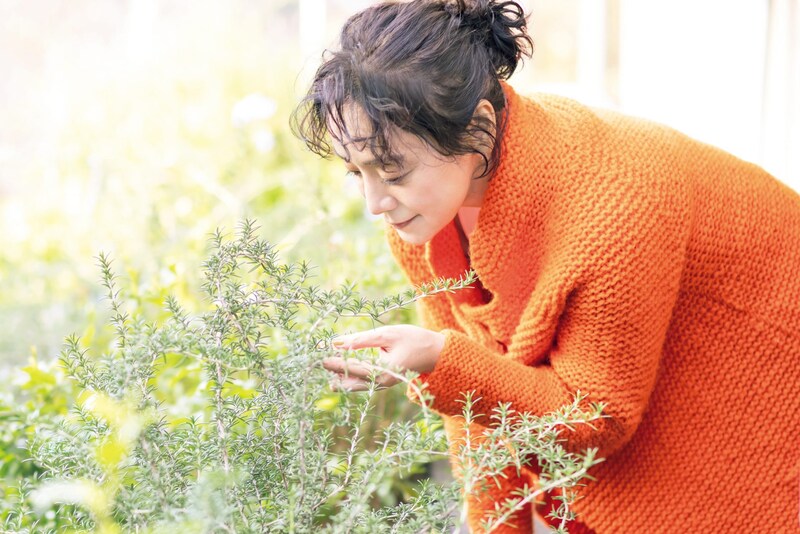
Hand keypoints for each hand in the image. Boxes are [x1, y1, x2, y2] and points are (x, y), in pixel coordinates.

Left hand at [322, 325, 444, 391]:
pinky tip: (340, 371)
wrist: (436, 354)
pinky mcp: (383, 381)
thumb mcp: (387, 335)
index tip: (320, 356)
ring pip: (355, 384)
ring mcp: (382, 384)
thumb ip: (361, 339)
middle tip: (317, 363)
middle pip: (350, 382)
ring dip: (340, 376)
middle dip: (334, 372)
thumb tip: (336, 342)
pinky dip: (350, 376)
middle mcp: (381, 383)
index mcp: (383, 372)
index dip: (335, 362)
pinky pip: (362, 381)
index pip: (353, 368)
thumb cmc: (414, 340)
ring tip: (326, 368)